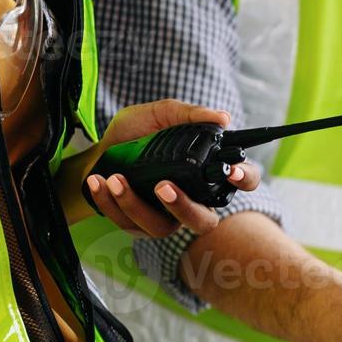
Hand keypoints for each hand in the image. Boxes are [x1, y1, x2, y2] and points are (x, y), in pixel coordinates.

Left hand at [81, 100, 262, 237]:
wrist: (97, 152)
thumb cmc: (135, 134)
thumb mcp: (159, 114)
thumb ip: (189, 114)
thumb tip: (222, 117)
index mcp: (206, 174)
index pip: (241, 181)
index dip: (244, 179)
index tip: (231, 171)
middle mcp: (192, 200)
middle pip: (205, 221)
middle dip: (184, 208)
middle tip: (163, 186)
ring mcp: (166, 217)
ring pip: (161, 227)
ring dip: (136, 204)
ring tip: (116, 178)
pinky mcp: (138, 226)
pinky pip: (129, 224)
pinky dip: (111, 202)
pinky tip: (99, 182)